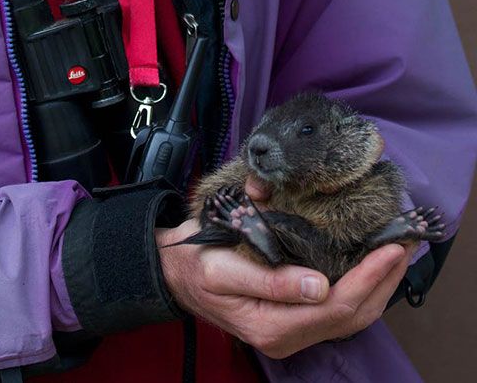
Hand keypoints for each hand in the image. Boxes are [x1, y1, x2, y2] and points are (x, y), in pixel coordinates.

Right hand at [156, 219, 414, 358]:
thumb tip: (319, 287)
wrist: (175, 272)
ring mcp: (292, 330)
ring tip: (398, 252)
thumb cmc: (196, 264)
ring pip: (351, 316)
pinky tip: (371, 265)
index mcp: (272, 326)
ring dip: (379, 286)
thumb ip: (270, 281)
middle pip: (353, 315)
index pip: (337, 306)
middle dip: (384, 281)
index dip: (369, 278)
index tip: (390, 246)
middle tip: (406, 243)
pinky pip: (339, 310)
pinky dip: (362, 287)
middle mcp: (288, 336)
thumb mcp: (223, 267)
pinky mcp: (294, 318)